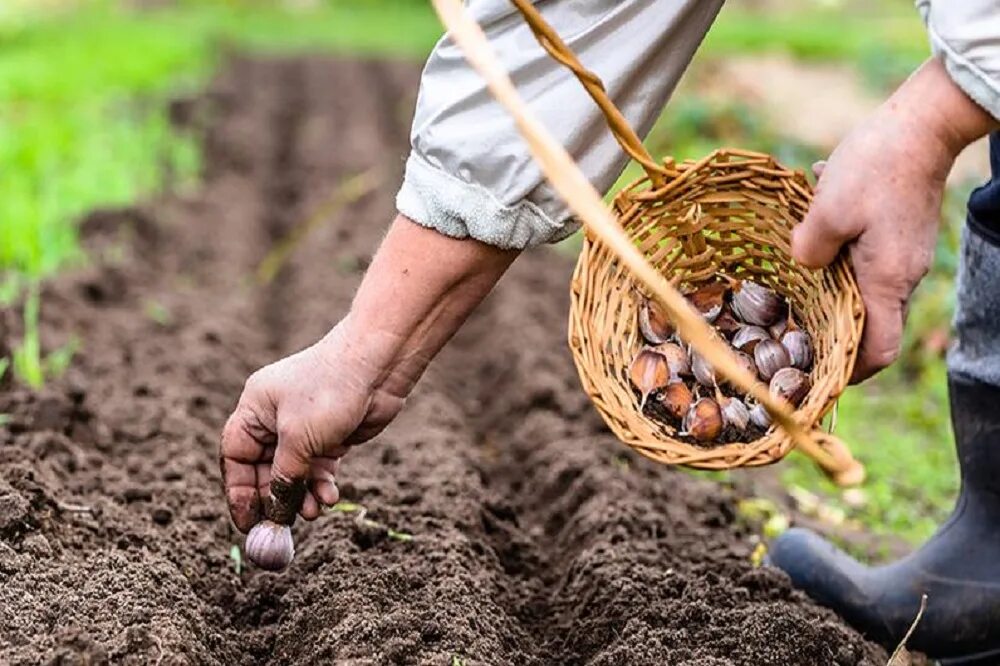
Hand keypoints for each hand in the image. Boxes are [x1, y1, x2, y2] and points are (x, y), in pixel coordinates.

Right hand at [220, 215, 517, 531]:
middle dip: (274, 499)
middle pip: (264, 470)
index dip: (238, 491)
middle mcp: (275, 419)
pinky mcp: (331, 437)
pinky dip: (321, 485)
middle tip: (281, 528)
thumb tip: (275, 513)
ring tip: (312, 513)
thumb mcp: (299, 439)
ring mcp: (304, 428)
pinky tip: (329, 498)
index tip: (246, 522)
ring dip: (300, 496)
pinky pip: (318, 469)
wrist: (379, 365)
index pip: (235, 456)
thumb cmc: (330, 391)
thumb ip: (284, 478)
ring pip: (294, 474)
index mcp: (255, 409)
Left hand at [792, 58, 997, 381]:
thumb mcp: (827, 210)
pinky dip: (841, 254)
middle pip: (868, 324)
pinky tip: (817, 223)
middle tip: (793, 333)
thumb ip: (808, 249)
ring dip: (830, 285)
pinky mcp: (900, 235)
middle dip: (832, 332)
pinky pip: (867, 259)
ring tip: (796, 272)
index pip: (878, 351)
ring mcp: (905, 255)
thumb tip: (802, 265)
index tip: (821, 376)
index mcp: (887, 281)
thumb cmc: (876, 166)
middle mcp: (903, 276)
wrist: (922, 123)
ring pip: (863, 289)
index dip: (851, 372)